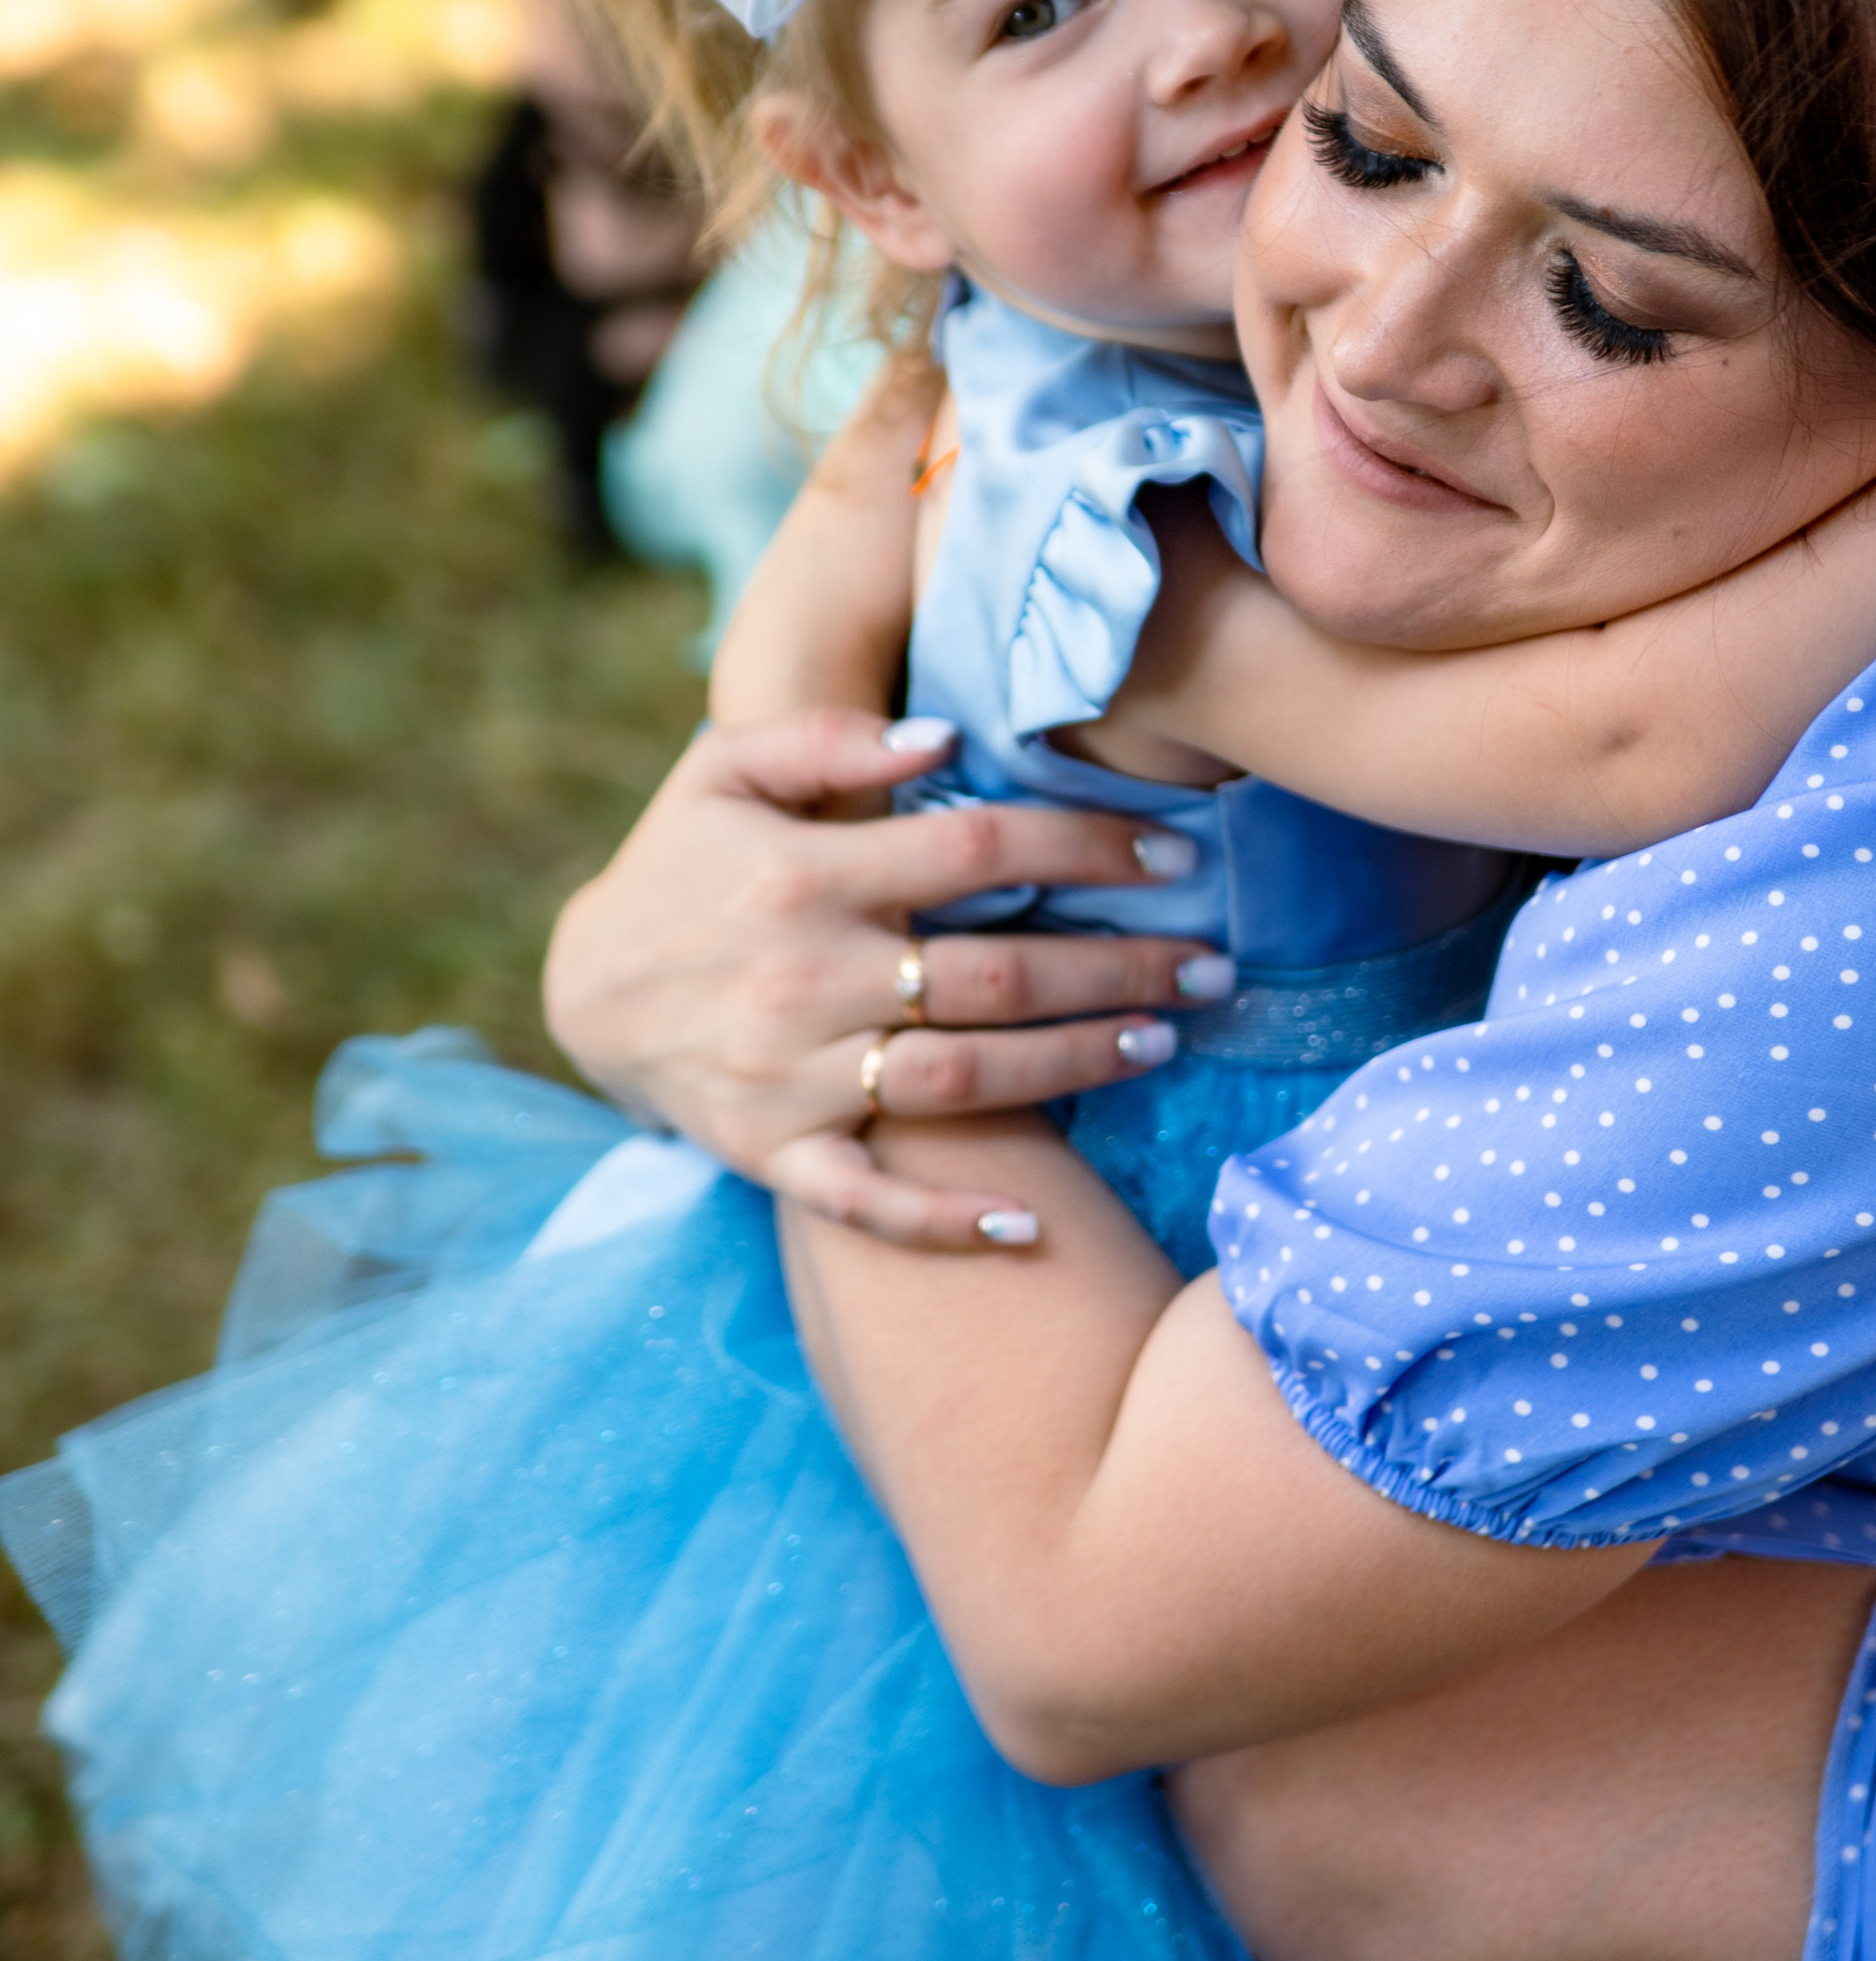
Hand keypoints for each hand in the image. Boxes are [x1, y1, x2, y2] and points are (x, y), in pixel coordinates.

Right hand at [542, 709, 1234, 1213]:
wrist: (579, 991)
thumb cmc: (675, 865)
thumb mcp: (724, 771)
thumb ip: (829, 740)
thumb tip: (946, 735)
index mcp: (805, 874)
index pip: (979, 850)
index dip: (1085, 846)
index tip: (1171, 853)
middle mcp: (807, 977)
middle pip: (998, 972)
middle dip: (1118, 967)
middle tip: (1210, 964)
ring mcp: (793, 1076)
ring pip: (962, 1079)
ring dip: (1072, 1065)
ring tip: (1161, 1044)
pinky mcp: (775, 1155)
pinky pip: (869, 1201)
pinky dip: (948, 1221)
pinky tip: (1033, 1225)